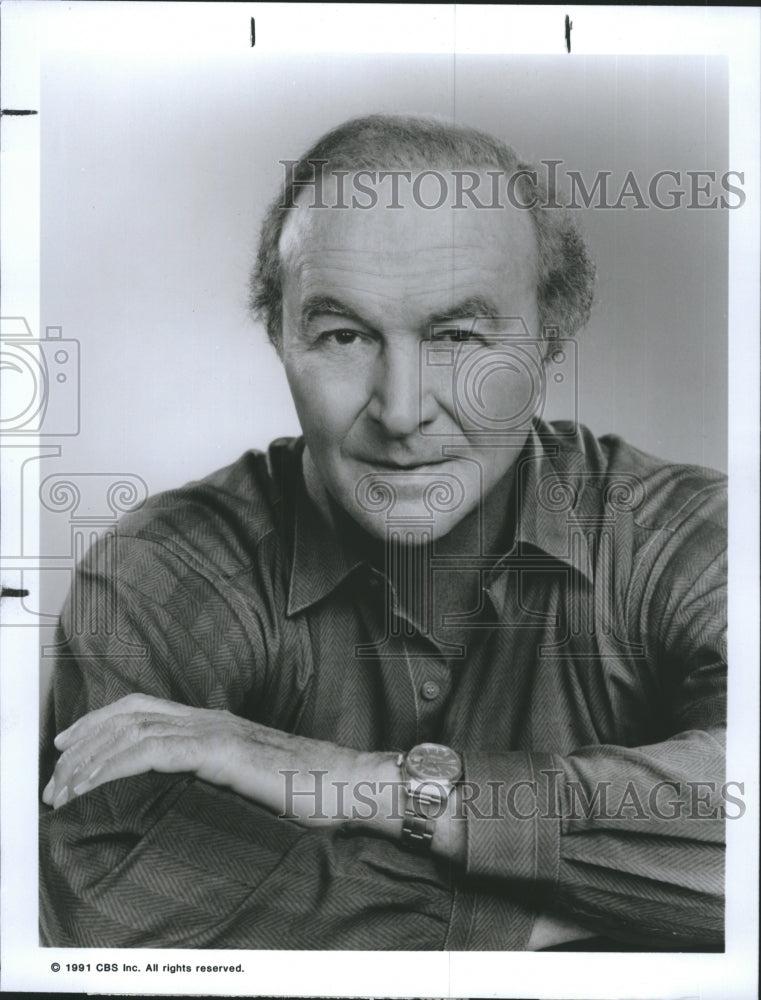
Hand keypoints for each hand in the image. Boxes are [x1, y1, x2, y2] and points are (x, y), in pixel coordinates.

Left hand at [41, 693, 386, 825]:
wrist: (345, 783)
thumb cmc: (307, 788)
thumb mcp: (250, 778)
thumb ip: (218, 773)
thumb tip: (186, 791)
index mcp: (215, 723)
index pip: (144, 710)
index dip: (101, 723)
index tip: (70, 748)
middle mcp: (210, 718)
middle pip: (129, 713)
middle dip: (84, 741)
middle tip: (55, 774)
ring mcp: (215, 730)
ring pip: (133, 730)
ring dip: (90, 758)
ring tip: (64, 788)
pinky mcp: (220, 750)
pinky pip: (153, 751)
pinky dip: (114, 764)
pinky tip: (95, 782)